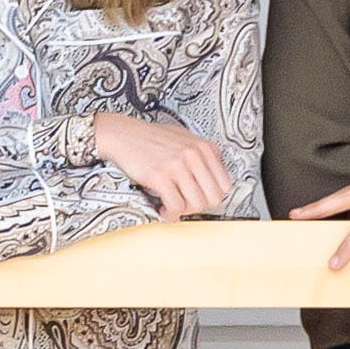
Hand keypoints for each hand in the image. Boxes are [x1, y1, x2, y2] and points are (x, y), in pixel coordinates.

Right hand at [87, 109, 232, 221]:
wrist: (124, 134)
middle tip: (187, 206)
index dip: (213, 196)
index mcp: (204, 147)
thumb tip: (211, 180)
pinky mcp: (160, 177)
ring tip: (173, 207)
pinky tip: (164, 209)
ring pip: (196, 204)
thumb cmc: (151, 137)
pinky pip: (175, 206)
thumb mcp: (185, 139)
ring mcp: (178, 166)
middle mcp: (194, 155)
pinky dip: (171, 214)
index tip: (201, 199)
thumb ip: (201, 156)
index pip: (225, 184)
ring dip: (185, 212)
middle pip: (213, 197)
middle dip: (200, 207)